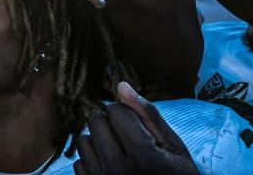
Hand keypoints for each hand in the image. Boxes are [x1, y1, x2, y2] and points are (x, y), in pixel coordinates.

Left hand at [74, 82, 196, 173]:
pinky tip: (111, 168)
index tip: (139, 127)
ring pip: (83, 139)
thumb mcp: (174, 146)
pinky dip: (93, 161)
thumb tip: (121, 86)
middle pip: (96, 121)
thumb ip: (148, 115)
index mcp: (143, 156)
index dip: (127, 113)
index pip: (115, 110)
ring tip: (120, 154)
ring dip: (99, 141)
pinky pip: (78, 161)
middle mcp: (117, 170)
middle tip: (129, 139)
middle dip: (111, 123)